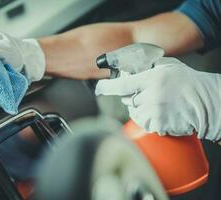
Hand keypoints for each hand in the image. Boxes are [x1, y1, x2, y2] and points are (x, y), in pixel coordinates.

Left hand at [95, 57, 220, 141]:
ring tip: (158, 104)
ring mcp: (154, 112)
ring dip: (141, 109)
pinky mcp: (158, 125)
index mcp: (152, 79)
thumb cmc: (189, 82)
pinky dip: (149, 120)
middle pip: (128, 100)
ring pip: (135, 113)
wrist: (207, 102)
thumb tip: (131, 69)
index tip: (99, 88)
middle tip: (148, 94)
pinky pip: (144, 124)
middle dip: (133, 97)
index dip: (107, 87)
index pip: (122, 84)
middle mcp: (151, 95)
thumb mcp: (169, 66)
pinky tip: (162, 113)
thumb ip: (149, 66)